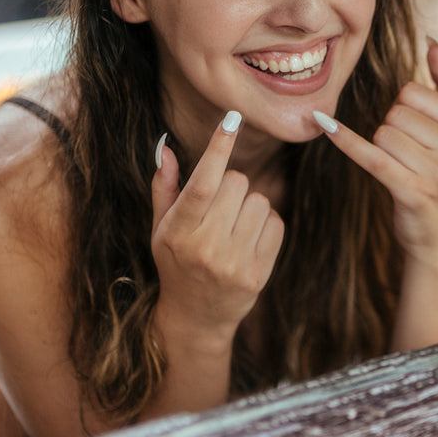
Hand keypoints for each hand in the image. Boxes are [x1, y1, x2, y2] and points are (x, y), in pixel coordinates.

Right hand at [150, 112, 284, 343]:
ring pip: (260, 201)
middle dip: (231, 186)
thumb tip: (166, 147)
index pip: (202, 183)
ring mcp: (234, 263)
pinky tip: (248, 242)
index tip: (232, 119)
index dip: (218, 148)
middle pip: (237, 183)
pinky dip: (266, 226)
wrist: (197, 317)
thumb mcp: (161, 228)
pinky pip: (276, 224)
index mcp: (178, 232)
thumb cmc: (177, 263)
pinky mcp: (259, 273)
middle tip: (219, 209)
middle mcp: (206, 248)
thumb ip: (165, 188)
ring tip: (232, 228)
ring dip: (250, 207)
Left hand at [314, 38, 437, 268]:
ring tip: (401, 170)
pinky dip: (346, 141)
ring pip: (383, 134)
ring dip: (381, 149)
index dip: (404, 110)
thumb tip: (432, 43)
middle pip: (396, 113)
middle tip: (408, 158)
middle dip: (391, 129)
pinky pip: (371, 156)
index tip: (417, 136)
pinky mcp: (413, 193)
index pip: (413, 93)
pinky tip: (326, 126)